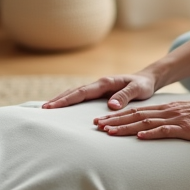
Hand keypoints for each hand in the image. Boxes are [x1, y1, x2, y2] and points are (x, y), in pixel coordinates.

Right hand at [42, 73, 157, 110]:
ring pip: (75, 93)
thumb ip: (125, 96)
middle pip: (74, 92)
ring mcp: (97, 89)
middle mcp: (98, 84)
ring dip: (62, 100)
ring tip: (47, 109)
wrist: (146, 80)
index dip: (67, 100)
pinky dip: (70, 101)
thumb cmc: (143, 86)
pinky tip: (62, 108)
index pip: (82, 92)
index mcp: (105, 83)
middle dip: (58, 100)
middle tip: (43, 110)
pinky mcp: (99, 94)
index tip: (53, 106)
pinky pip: (81, 97)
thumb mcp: (138, 90)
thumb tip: (111, 105)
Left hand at [94, 94, 189, 139]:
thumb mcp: (183, 115)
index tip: (101, 121)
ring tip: (110, 131)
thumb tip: (151, 129)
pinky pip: (166, 130)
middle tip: (97, 125)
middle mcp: (167, 111)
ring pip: (146, 122)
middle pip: (136, 115)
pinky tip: (141, 136)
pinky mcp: (186, 128)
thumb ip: (168, 121)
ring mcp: (176, 119)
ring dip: (127, 127)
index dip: (117, 116)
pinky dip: (152, 132)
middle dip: (115, 120)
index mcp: (165, 109)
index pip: (136, 112)